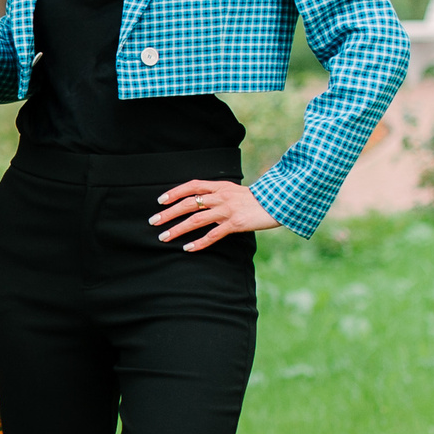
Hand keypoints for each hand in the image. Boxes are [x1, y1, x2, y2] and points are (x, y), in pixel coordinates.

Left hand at [152, 179, 279, 250]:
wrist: (280, 202)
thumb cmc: (257, 199)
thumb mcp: (235, 191)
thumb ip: (218, 195)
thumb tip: (201, 202)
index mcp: (220, 186)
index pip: (192, 186)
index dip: (175, 192)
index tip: (160, 200)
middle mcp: (221, 196)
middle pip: (188, 204)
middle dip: (169, 213)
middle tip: (153, 221)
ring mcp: (227, 210)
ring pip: (196, 220)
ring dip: (178, 229)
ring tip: (164, 237)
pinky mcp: (235, 224)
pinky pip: (213, 235)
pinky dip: (199, 242)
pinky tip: (188, 248)